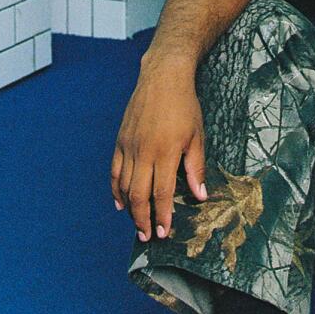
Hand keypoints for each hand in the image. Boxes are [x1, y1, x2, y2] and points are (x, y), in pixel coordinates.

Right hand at [111, 60, 205, 242]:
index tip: (164, 232)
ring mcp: (129, 146)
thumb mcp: (197, 136)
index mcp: (165, 152)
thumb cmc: (184, 106)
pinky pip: (114, 170)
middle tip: (148, 236)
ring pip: (124, 185)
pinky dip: (115, 189)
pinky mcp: (120, 140)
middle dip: (143, 219)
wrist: (162, 77)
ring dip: (129, 208)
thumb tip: (199, 195)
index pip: (161, 192)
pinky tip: (120, 203)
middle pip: (138, 194)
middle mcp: (143, 151)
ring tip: (137, 224)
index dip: (162, 215)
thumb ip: (196, 167)